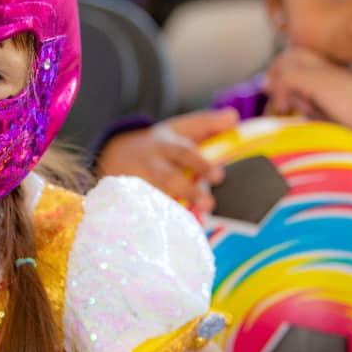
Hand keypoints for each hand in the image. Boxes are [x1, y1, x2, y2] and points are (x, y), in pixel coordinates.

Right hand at [95, 108, 239, 214]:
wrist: (117, 155)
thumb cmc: (164, 144)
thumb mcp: (182, 127)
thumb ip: (208, 123)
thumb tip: (233, 117)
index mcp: (166, 145)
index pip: (183, 153)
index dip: (201, 165)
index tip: (219, 177)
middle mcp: (152, 165)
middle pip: (168, 178)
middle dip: (188, 192)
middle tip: (209, 205)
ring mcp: (140, 184)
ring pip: (153, 197)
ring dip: (172, 211)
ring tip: (193, 226)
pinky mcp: (133, 200)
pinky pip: (144, 213)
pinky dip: (156, 223)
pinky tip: (172, 235)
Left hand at [263, 48, 351, 148]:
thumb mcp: (328, 115)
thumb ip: (307, 106)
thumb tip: (281, 103)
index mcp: (331, 73)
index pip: (299, 59)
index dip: (283, 73)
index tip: (279, 99)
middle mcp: (326, 67)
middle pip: (290, 54)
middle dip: (275, 73)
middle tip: (275, 100)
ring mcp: (324, 71)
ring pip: (287, 64)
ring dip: (280, 87)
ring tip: (282, 109)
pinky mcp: (319, 80)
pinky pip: (288, 78)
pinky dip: (281, 94)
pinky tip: (286, 110)